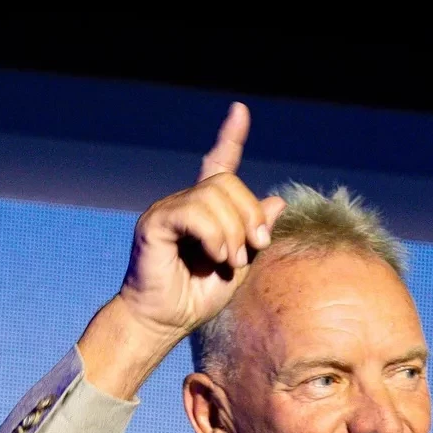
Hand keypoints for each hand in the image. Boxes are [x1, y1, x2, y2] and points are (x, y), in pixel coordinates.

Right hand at [78, 103, 284, 396]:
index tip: (240, 111)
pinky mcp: (155, 222)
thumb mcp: (238, 266)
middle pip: (228, 182)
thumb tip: (277, 200)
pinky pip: (195, 213)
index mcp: (204, 210)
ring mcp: (168, 209)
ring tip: (229, 261)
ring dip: (233, 232)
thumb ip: (255, 235)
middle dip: (250, 215)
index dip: (230, 136)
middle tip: (254, 248)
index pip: (218, 164)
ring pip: (214, 197)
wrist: (163, 322)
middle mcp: (185, 203)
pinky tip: (215, 256)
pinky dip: (213, 235)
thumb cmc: (196, 298)